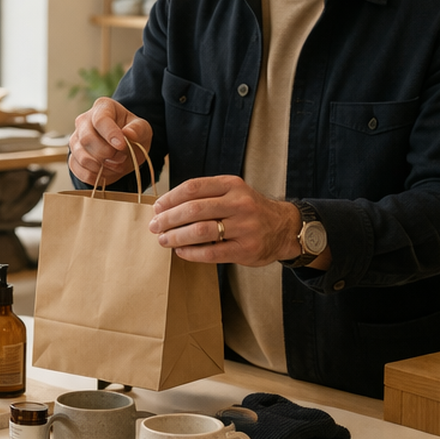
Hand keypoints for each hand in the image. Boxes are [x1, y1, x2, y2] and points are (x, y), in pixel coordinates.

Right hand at [69, 97, 152, 185]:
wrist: (125, 148)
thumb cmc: (131, 133)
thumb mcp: (143, 128)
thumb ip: (138, 129)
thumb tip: (128, 134)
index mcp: (103, 108)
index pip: (100, 119)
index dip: (110, 134)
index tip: (122, 145)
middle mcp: (84, 121)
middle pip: (87, 139)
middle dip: (106, 153)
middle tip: (121, 157)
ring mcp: (76, 139)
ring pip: (81, 156)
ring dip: (101, 166)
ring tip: (116, 165)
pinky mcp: (73, 157)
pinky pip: (78, 169)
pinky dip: (94, 176)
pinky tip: (106, 172)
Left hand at [149, 175, 311, 267]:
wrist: (284, 227)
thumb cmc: (249, 209)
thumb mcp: (233, 192)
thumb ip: (206, 195)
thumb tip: (166, 207)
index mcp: (232, 185)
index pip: (193, 188)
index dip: (170, 198)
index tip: (157, 208)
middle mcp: (239, 203)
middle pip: (193, 209)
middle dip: (168, 219)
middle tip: (155, 226)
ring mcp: (245, 227)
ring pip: (200, 231)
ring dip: (176, 237)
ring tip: (164, 240)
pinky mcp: (246, 249)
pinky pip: (212, 252)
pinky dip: (191, 253)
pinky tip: (181, 251)